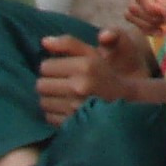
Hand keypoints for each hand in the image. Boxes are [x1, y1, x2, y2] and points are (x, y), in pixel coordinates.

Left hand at [37, 29, 153, 123]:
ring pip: (43, 102)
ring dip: (50, 99)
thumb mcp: (91, 54)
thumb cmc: (104, 74)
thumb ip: (68, 44)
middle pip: (41, 85)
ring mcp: (76, 107)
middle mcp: (79, 86)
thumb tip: (44, 41)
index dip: (51, 67)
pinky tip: (65, 109)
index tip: (60, 70)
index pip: (45, 66)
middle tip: (60, 84)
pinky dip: (54, 113)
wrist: (125, 102)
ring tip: (63, 97)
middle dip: (48, 83)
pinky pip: (49, 117)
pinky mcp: (74, 123)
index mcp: (84, 66)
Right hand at [129, 0, 165, 30]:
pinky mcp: (154, 5)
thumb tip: (160, 7)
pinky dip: (149, 28)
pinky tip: (164, 32)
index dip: (150, 8)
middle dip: (148, 18)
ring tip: (163, 31)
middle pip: (134, 7)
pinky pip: (143, 20)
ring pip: (134, 15)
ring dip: (146, 25)